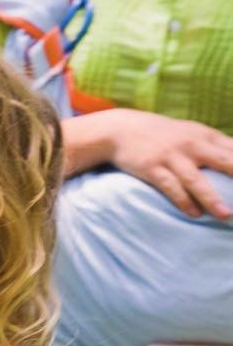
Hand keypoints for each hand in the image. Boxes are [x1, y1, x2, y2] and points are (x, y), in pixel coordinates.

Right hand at [75, 108, 232, 218]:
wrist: (122, 129)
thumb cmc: (164, 135)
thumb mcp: (193, 132)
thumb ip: (218, 146)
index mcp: (206, 136)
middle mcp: (192, 145)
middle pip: (225, 163)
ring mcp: (172, 156)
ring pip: (196, 180)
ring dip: (212, 199)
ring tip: (226, 216)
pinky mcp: (152, 167)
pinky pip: (170, 186)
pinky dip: (182, 201)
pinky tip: (193, 214)